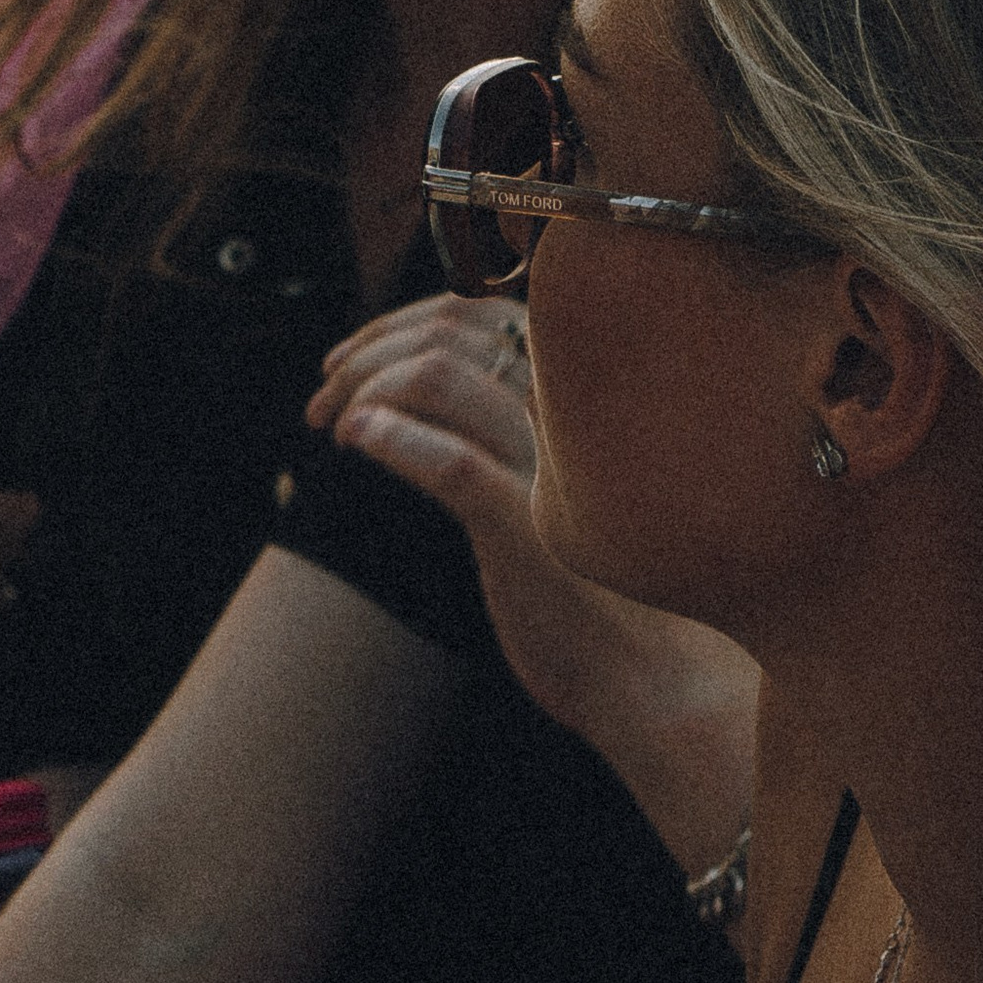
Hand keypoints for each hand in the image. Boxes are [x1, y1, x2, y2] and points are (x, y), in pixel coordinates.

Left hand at [309, 294, 755, 872]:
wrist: (657, 671)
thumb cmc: (606, 582)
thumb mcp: (565, 487)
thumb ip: (521, 434)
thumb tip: (435, 404)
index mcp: (575, 391)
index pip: (476, 312)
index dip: (402, 324)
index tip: (353, 355)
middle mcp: (563, 407)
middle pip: (447, 331)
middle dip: (370, 348)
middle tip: (325, 383)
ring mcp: (544, 461)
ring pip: (436, 376)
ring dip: (363, 386)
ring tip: (327, 417)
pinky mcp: (523, 525)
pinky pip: (450, 462)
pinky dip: (392, 439)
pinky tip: (355, 440)